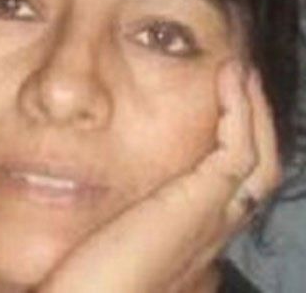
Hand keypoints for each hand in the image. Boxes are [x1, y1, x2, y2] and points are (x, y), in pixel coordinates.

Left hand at [38, 62, 281, 292]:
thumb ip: (124, 207)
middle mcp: (213, 228)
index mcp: (193, 231)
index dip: (234, 139)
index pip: (232, 180)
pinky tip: (225, 80)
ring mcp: (212, 220)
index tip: (221, 100)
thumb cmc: (88, 273)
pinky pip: (236, 151)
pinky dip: (237, 112)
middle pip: (257, 167)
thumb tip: (102, 178)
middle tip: (239, 78)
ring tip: (237, 72)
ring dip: (251, 109)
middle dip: (253, 120)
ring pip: (258, 157)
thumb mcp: (112, 229)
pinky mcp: (201, 208)